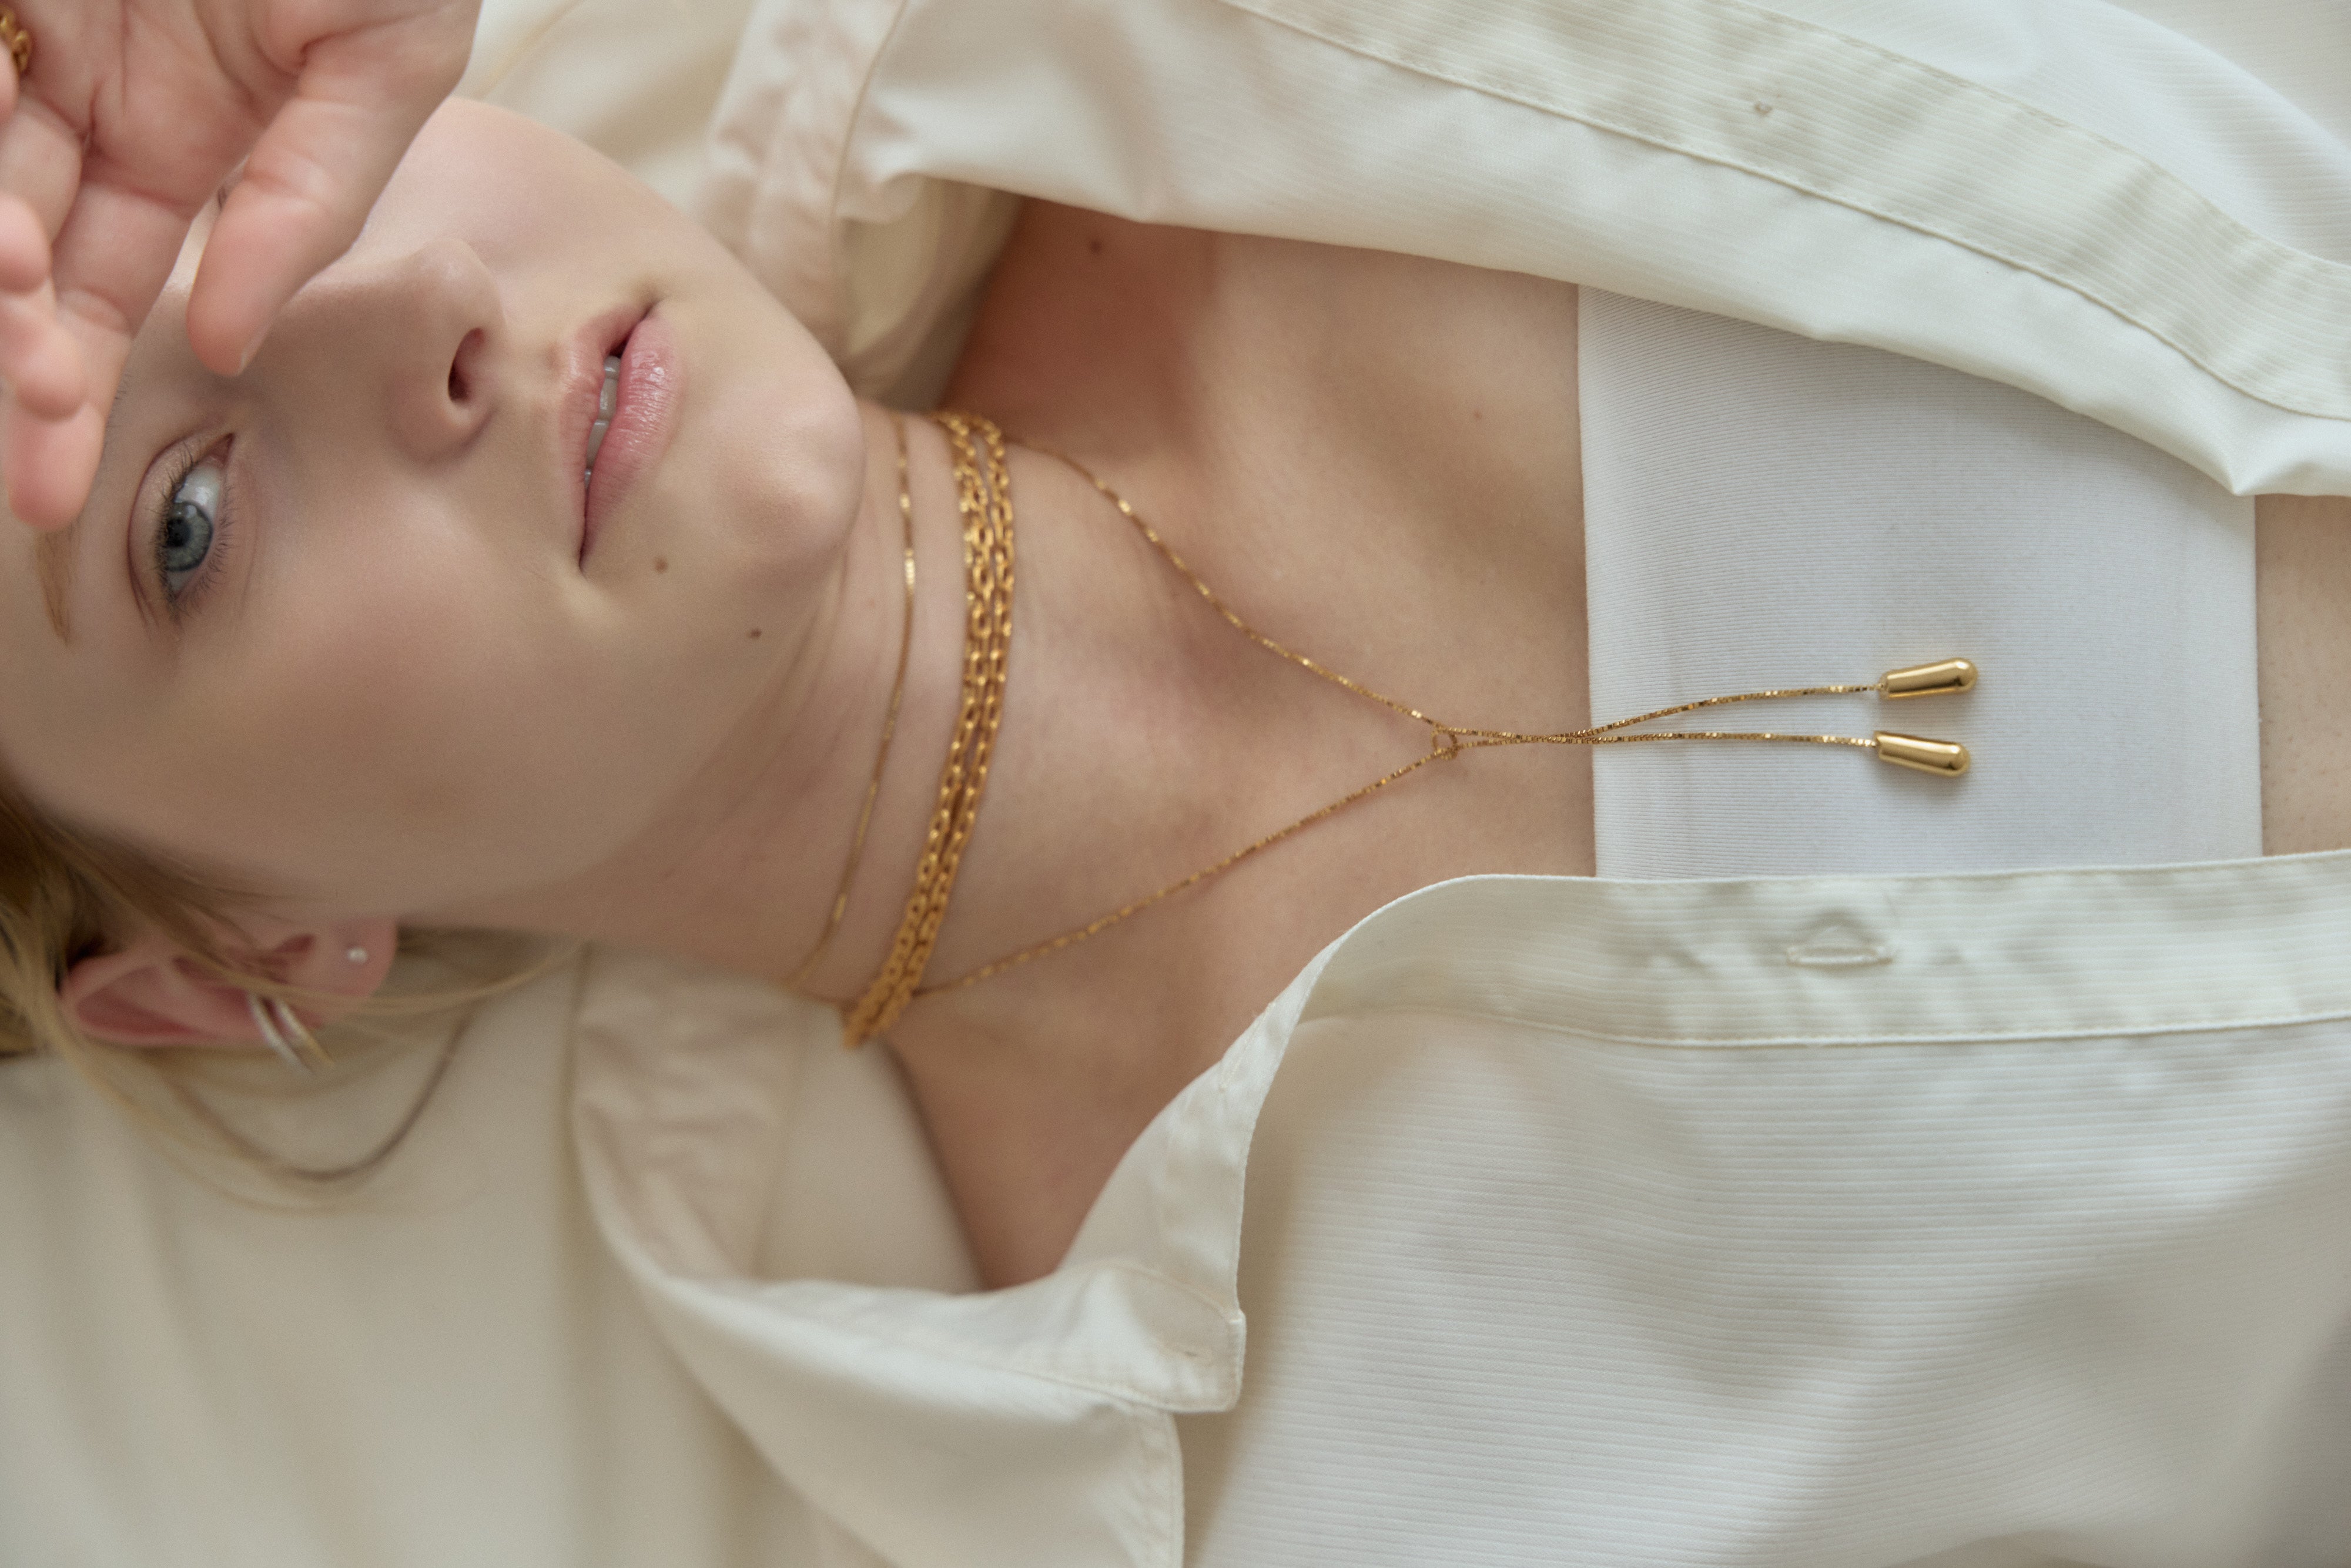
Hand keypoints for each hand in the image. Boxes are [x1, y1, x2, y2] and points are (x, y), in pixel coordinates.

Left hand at [0, 0, 478, 528]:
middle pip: (17, 258)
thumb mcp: (384, 56)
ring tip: (14, 367)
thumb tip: (227, 336)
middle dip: (14, 367)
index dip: (72, 371)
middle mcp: (85, 94)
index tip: (53, 466)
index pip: (108, 272)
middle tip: (19, 468)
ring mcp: (31, 37)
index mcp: (186, 128)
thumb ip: (315, 197)